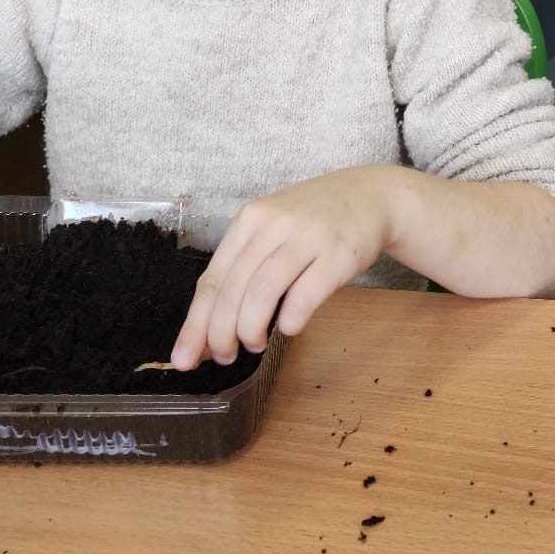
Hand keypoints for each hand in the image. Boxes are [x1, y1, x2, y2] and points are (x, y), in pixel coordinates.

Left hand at [172, 168, 399, 367]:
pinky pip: (305, 296)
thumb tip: (208, 325)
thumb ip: (244, 266)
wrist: (370, 196)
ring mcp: (309, 237)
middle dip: (220, 334)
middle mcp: (275, 224)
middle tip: (222, 357)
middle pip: (233, 289)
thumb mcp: (272, 228)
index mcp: (251, 219)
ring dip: (250, 330)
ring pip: (263, 293)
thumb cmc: (313, 220)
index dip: (196, 323)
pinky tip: (288, 328)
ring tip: (253, 345)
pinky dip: (290, 321)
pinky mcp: (339, 254)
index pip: (213, 279)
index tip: (184, 357)